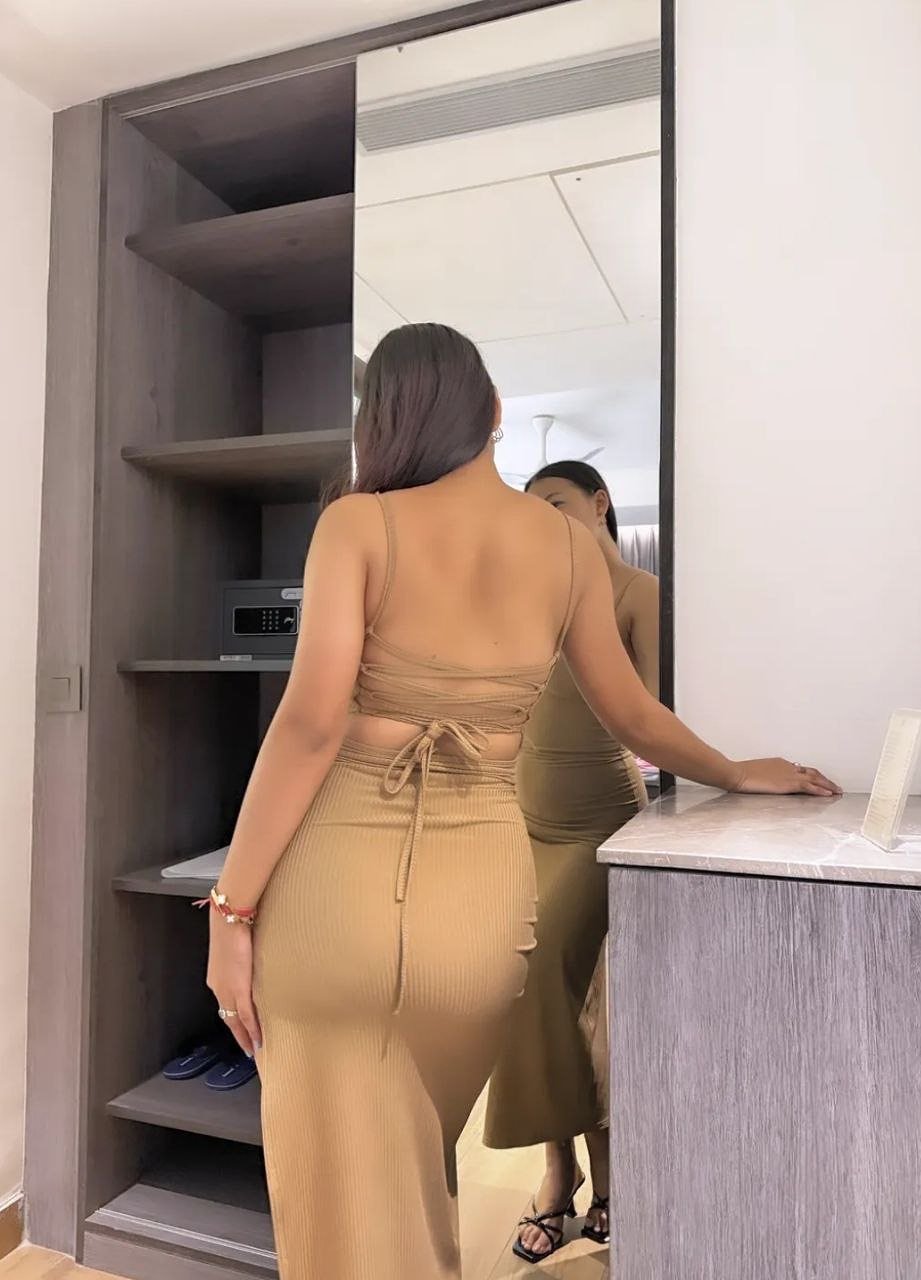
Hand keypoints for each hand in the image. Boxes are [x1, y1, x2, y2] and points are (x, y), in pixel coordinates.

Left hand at [206, 914, 261, 1055]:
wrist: (229, 918)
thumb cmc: (232, 925)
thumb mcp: (234, 947)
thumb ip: (240, 960)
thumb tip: (250, 962)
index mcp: (216, 979)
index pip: (225, 1005)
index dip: (233, 1020)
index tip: (241, 1031)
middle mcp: (218, 987)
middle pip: (228, 1018)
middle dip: (238, 1035)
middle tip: (248, 1049)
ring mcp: (227, 989)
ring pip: (236, 1020)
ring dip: (245, 1036)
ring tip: (254, 1048)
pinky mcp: (239, 987)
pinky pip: (246, 1015)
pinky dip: (252, 1029)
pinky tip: (259, 1039)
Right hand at [731, 758, 841, 796]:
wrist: (737, 773)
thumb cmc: (741, 774)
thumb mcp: (756, 772)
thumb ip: (766, 775)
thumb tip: (767, 780)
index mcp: (780, 763)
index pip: (800, 769)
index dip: (811, 776)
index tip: (817, 780)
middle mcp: (788, 766)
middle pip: (811, 772)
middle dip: (824, 779)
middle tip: (834, 786)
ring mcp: (789, 775)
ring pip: (815, 779)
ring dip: (828, 785)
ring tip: (838, 791)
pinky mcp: (789, 784)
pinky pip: (810, 787)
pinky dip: (821, 790)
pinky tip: (829, 794)